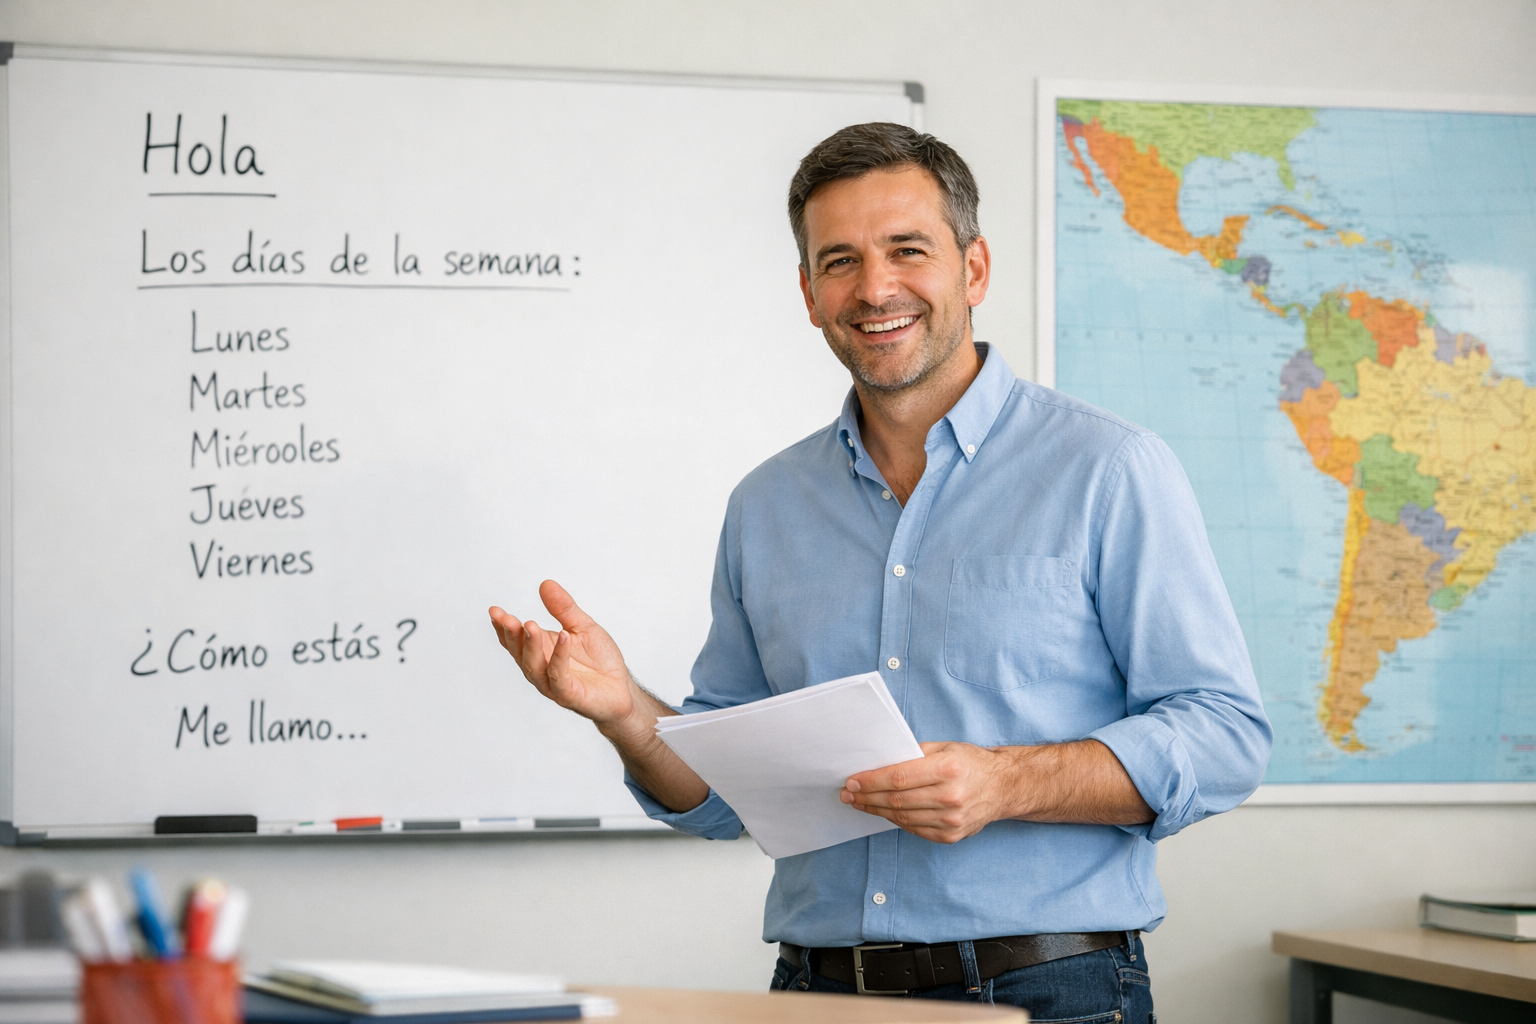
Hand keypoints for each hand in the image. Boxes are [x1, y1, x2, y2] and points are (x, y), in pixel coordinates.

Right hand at [488, 580, 637, 729]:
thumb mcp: (582, 626)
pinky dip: (559, 657)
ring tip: (530, 625)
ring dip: (531, 645)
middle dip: (512, 635)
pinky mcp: (569, 695)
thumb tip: (546, 584)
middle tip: (506, 618)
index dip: (503, 627)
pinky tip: (563, 637)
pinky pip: (559, 676)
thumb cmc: (600, 661)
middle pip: (520, 653)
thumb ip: (564, 608)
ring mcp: (553, 684)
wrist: (622, 689)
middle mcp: (541, 669)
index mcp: (541, 651)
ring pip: (534, 666)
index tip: (494, 611)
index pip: (516, 640)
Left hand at [841, 741, 1020, 843]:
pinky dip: (895, 820)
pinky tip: (882, 813)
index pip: (898, 778)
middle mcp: (950, 796)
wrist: (1003, 787)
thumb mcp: (945, 747)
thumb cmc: (971, 763)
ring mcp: (951, 820)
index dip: (871, 781)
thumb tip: (880, 763)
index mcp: (948, 769)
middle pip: (896, 800)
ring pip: (902, 817)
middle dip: (866, 797)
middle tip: (848, 793)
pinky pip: (914, 829)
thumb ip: (914, 755)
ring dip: (876, 811)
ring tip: (859, 803)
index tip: (852, 780)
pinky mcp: (951, 835)